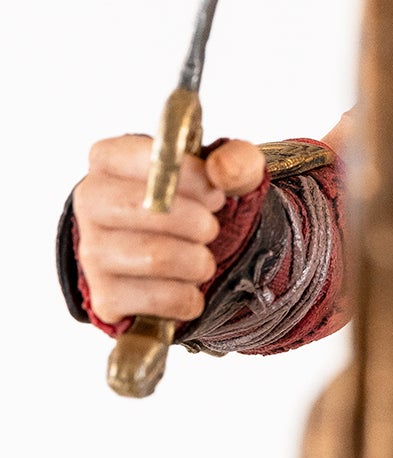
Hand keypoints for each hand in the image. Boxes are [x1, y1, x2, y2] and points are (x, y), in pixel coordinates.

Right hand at [73, 135, 265, 328]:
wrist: (182, 255)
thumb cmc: (198, 202)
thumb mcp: (225, 173)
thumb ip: (236, 159)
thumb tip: (221, 169)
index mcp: (111, 160)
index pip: (147, 158)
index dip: (190, 177)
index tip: (214, 195)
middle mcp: (91, 202)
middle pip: (148, 208)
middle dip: (197, 222)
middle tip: (211, 229)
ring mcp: (91, 252)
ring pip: (155, 256)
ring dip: (197, 261)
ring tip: (203, 259)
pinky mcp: (104, 296)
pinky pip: (155, 299)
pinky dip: (187, 297)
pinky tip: (190, 289)